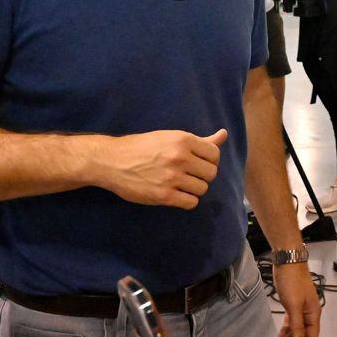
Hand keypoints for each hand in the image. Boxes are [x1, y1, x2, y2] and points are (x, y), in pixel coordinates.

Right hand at [84, 129, 226, 209]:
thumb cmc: (141, 147)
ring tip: (180, 184)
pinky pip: (190, 202)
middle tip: (188, 174)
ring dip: (194, 189)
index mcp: (183, 140)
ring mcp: (172, 177)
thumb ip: (200, 140)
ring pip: (202, 189)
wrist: (112, 161)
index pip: (214, 154)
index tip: (197, 163)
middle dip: (202, 175)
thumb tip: (224, 134)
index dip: (209, 160)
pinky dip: (187, 200)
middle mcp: (180, 157)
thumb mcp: (170, 137)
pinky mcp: (164, 195)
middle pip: (211, 173)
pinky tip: (176, 194)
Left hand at [273, 261, 320, 336]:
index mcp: (314, 314)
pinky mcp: (293, 304)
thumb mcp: (294, 306)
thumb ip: (297, 327)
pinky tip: (279, 336)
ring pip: (297, 329)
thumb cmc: (292, 282)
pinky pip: (291, 322)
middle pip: (304, 335)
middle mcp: (309, 313)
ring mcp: (301, 308)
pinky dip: (286, 330)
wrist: (287, 261)